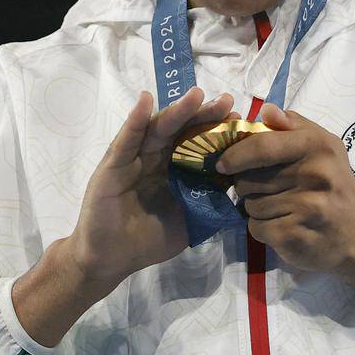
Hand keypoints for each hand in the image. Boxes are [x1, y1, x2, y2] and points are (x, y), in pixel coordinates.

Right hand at [66, 87, 234, 291]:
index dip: (218, 130)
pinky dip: (135, 119)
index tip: (240, 119)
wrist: (110, 259)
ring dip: (176, 110)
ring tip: (196, 95)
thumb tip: (243, 188)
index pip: (199, 143)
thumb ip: (210, 202)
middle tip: (226, 101)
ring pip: (157, 128)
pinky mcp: (113, 164)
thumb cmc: (148, 239)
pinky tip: (145, 101)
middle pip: (182, 129)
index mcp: (174, 168)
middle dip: (204, 114)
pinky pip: (126, 140)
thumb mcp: (188, 220)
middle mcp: (156, 157)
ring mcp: (134, 158)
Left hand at [215, 103, 354, 270]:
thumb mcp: (324, 145)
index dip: (235, 155)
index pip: (262, 146)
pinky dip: (263, 229)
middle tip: (265, 188)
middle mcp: (313, 176)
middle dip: (247, 185)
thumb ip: (292, 125)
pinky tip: (283, 225)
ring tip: (281, 207)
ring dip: (256, 208)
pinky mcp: (295, 237)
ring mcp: (305, 209)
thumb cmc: (337, 183)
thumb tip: (264, 110)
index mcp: (317, 147)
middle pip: (248, 179)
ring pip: (250, 206)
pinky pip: (257, 229)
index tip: (222, 164)